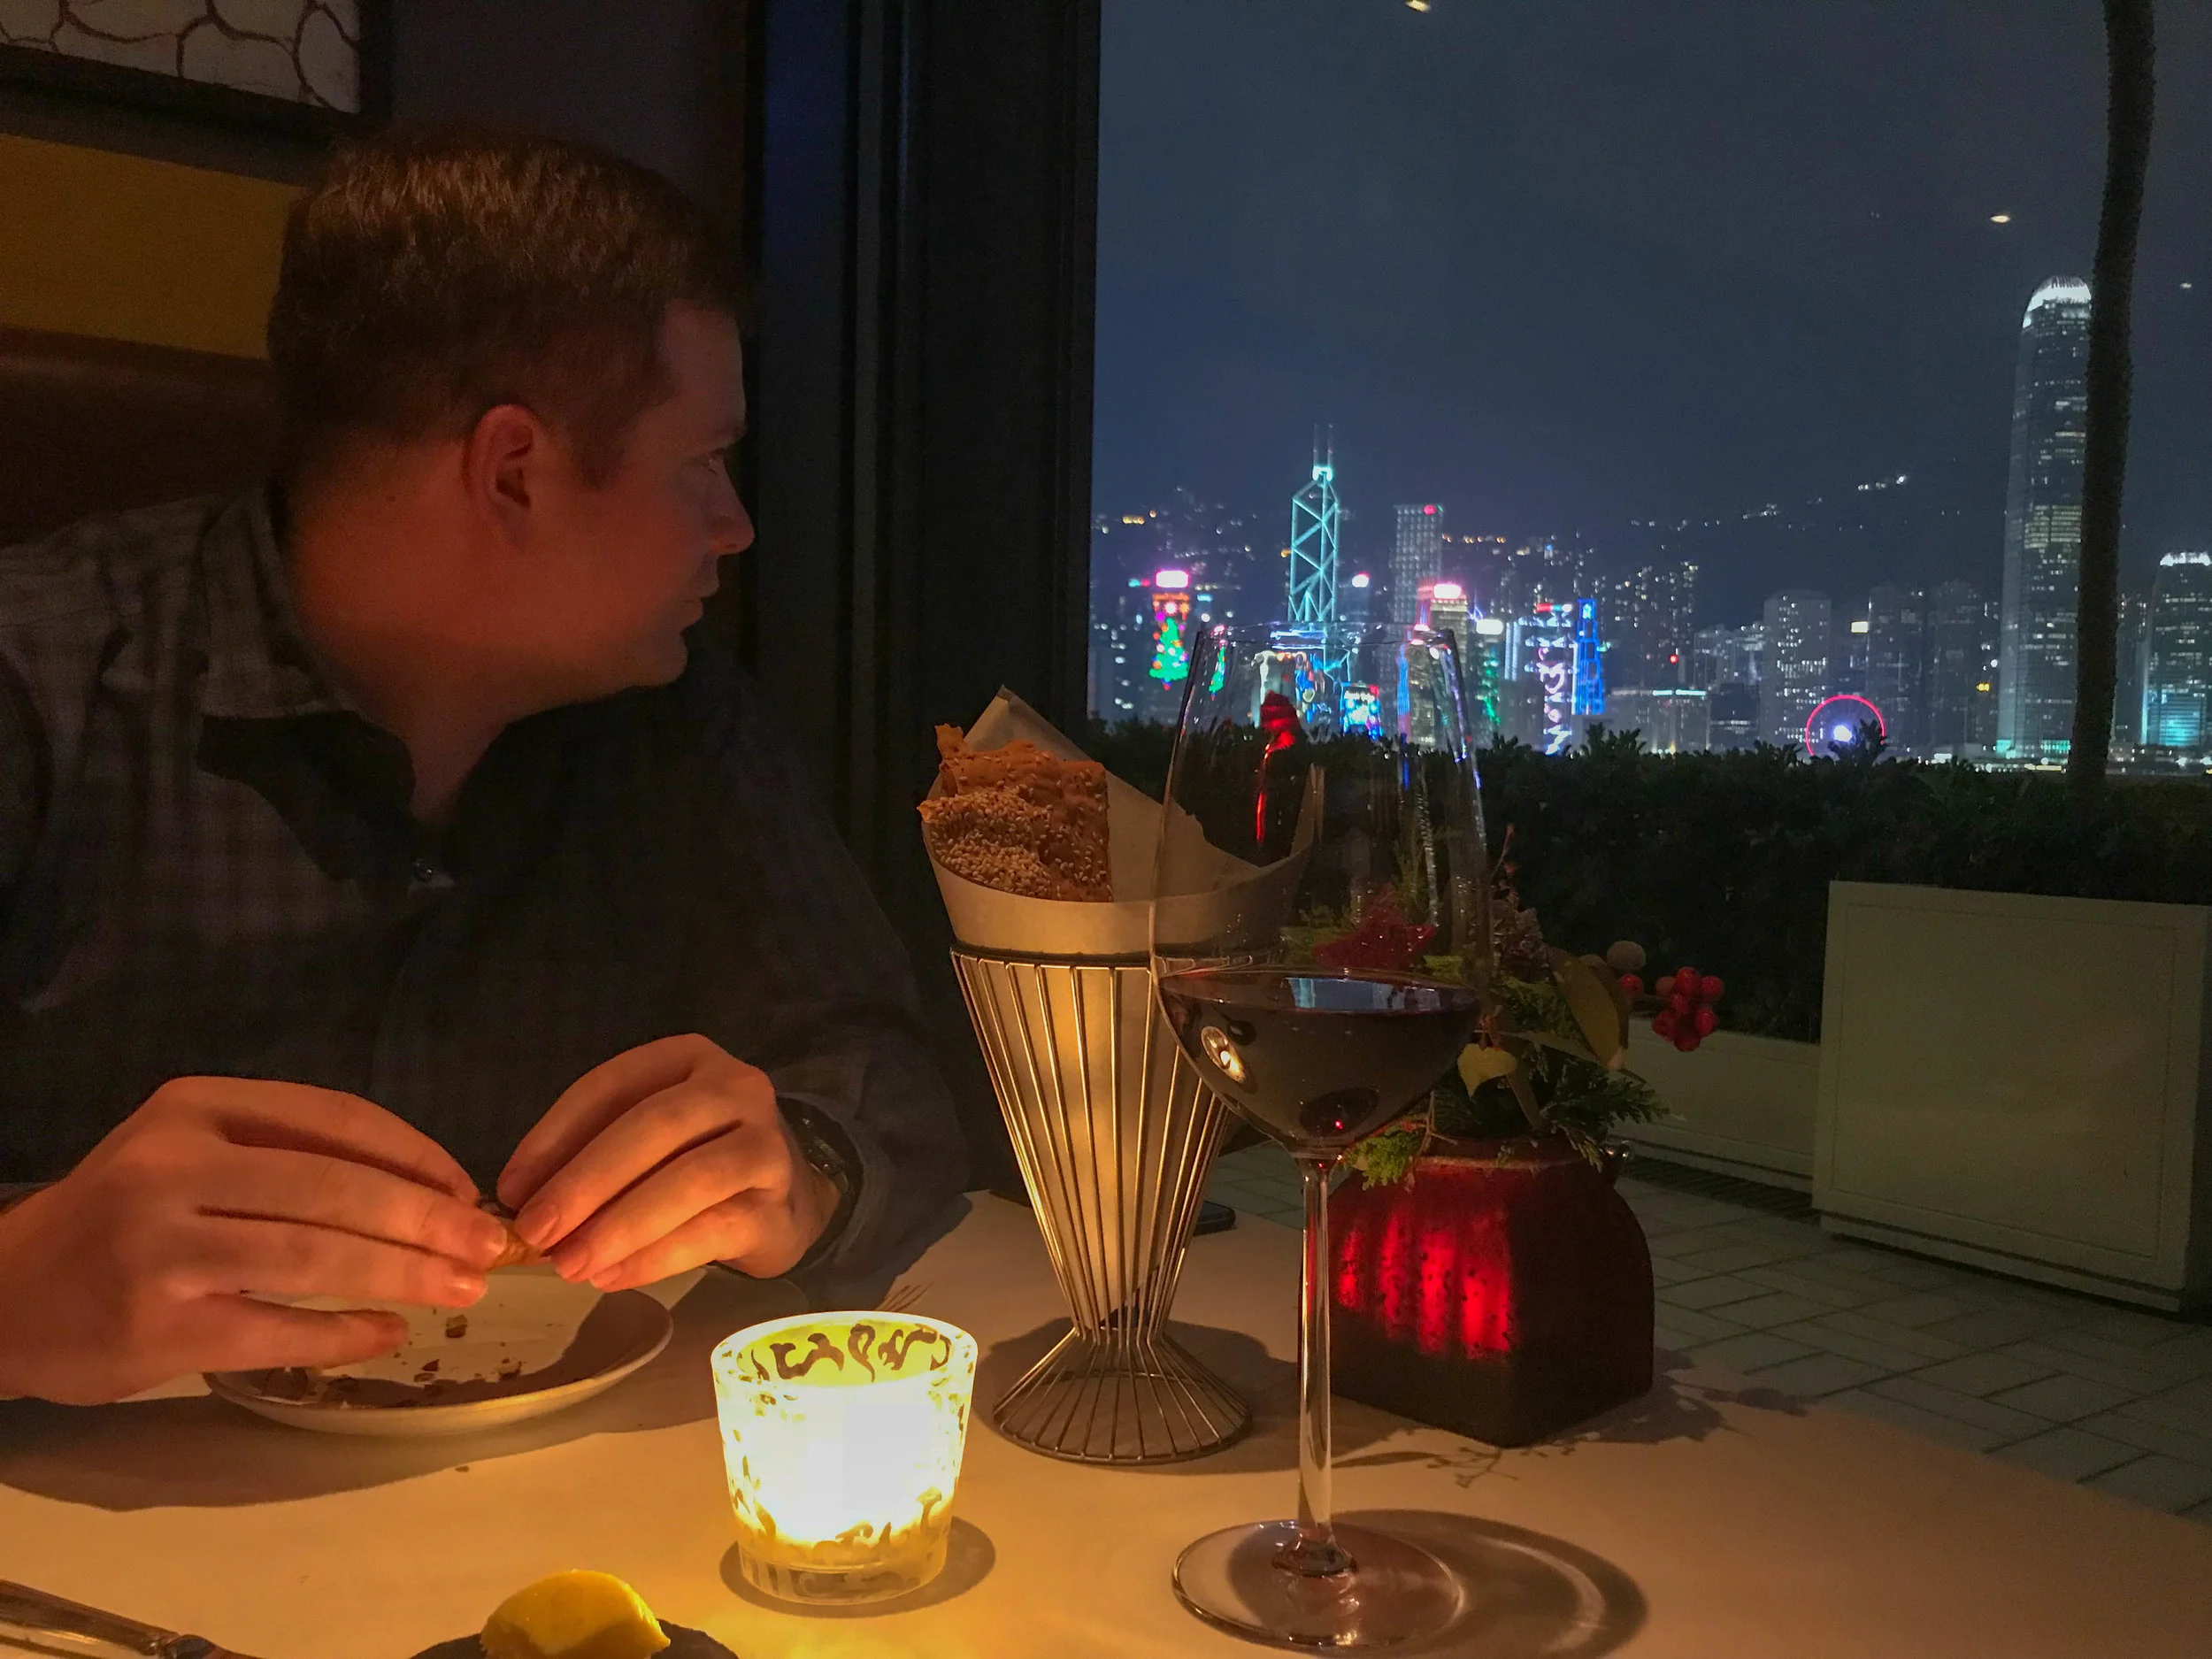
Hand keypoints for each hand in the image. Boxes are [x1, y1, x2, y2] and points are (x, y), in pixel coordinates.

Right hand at [0, 1078, 507, 1404]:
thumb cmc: (126, 1218)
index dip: (417, 1155)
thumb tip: (432, 1189)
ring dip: (404, 1275)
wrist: (8, 1293)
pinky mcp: (159, 1325)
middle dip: (428, 1220)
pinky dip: (345, 1333)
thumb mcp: (192, 1152)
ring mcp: (164, 1247)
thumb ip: (291, 1156)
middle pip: (336, 1188)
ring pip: (316, 1255)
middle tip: (489, 1247)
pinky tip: (389, 1334)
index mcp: (197, 1108)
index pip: (336, 1119)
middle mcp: (177, 1167)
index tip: (468, 1190)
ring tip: (463, 1290)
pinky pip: (278, 1327)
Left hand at [497, 1034, 839, 1289]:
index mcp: (688, 1058)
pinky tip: (611, 1278)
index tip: (511, 1189)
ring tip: (569, 1265)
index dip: (554, 1135)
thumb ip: (591, 1154)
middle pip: (654, 1126)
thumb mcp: (645, 1138)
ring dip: (620, 1225)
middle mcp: (735, 1089)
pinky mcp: (777, 1206)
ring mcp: (765, 1145)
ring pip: (690, 1179)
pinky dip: (655, 1257)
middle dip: (586, 1182)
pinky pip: (713, 1230)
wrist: (786, 1199)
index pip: (611, 1086)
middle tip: (535, 1231)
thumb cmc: (696, 1159)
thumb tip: (519, 1200)